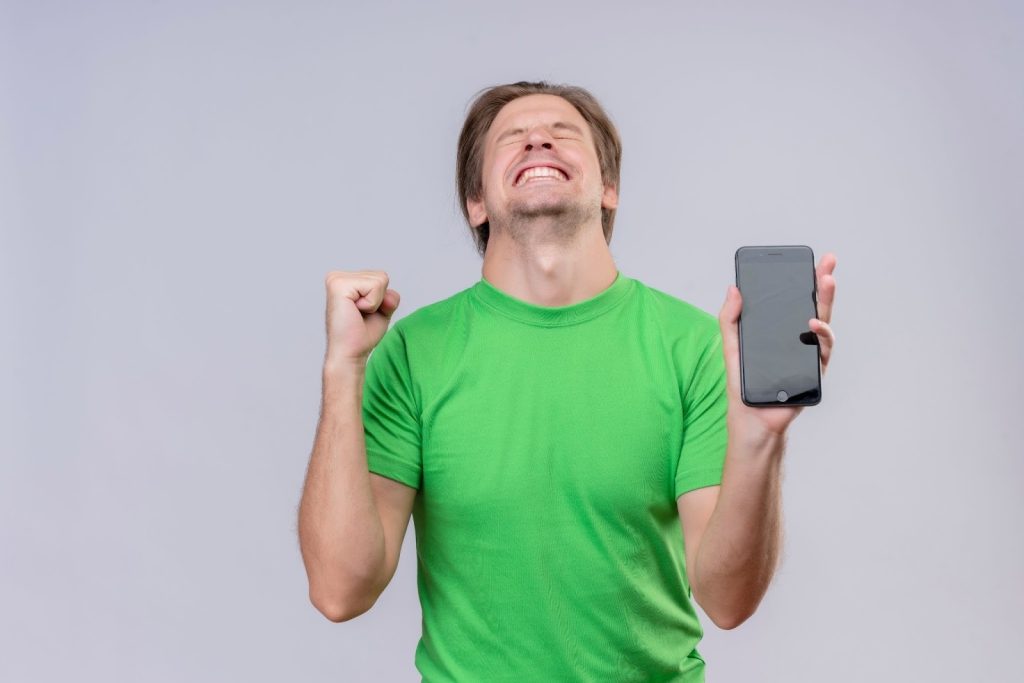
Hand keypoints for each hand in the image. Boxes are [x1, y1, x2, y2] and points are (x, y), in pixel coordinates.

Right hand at [323, 270, 400, 367]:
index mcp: (345, 280)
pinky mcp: (338, 285)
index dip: (381, 300)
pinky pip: (375, 286)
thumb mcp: (382, 311)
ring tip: (357, 314)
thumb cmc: (361, 335)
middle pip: (382, 277)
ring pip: (380, 280)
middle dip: (379, 301)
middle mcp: (337, 276)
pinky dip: (372, 304)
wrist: (349, 354)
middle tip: (360, 316)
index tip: (363, 314)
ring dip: (375, 303)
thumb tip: (388, 295)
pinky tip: (355, 312)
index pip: (380, 277)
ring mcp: (336, 279)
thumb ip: (389, 296)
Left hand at [718, 252, 836, 437]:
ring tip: (824, 283)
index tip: (812, 260)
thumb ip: (730, 318)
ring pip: (824, 324)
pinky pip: (822, 350)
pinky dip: (821, 336)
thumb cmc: (743, 384)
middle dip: (824, 283)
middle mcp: (799, 340)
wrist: (752, 418)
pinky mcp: (814, 371)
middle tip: (828, 262)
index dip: (805, 281)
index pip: (795, 300)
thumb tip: (733, 288)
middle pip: (815, 306)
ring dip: (827, 302)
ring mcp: (809, 355)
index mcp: (780, 331)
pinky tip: (813, 324)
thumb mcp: (732, 346)